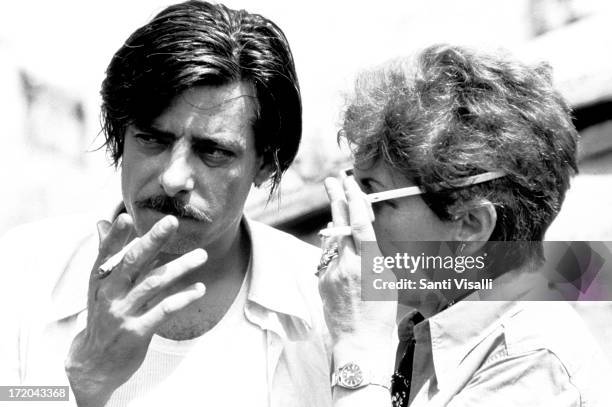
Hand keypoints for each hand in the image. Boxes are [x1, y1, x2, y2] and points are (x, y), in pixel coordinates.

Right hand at [65, 214, 206, 406]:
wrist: (94, 363)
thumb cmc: (102, 317)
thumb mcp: (100, 286)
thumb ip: (107, 254)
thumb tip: (103, 222)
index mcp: (101, 280)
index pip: (107, 254)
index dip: (116, 236)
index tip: (127, 217)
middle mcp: (110, 294)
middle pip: (132, 262)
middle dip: (153, 240)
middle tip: (172, 222)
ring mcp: (124, 313)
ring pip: (153, 283)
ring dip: (179, 267)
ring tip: (201, 255)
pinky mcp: (138, 332)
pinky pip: (163, 310)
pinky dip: (183, 298)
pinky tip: (199, 289)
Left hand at [318, 176, 396, 364]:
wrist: (359, 342)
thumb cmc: (381, 313)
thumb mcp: (387, 280)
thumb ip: (373, 254)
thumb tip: (360, 235)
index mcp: (367, 263)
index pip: (359, 223)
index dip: (354, 199)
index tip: (350, 183)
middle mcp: (345, 265)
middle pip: (339, 223)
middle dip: (336, 198)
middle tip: (332, 179)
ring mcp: (330, 273)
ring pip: (331, 239)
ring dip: (336, 223)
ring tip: (339, 207)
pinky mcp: (320, 281)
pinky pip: (326, 256)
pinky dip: (333, 247)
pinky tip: (337, 242)